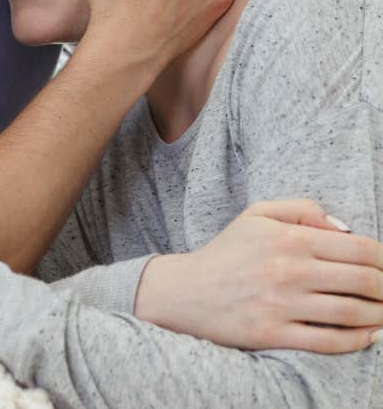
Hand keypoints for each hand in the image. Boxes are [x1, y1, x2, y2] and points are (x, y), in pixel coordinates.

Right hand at [135, 199, 382, 352]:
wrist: (187, 291)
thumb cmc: (227, 252)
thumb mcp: (256, 215)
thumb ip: (301, 209)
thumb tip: (345, 228)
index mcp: (287, 238)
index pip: (358, 248)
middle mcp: (288, 270)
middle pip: (363, 281)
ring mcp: (282, 304)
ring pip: (352, 313)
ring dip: (381, 315)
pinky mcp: (274, 334)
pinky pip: (329, 342)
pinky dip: (359, 341)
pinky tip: (370, 335)